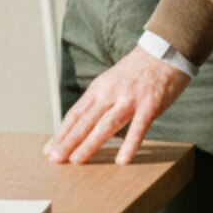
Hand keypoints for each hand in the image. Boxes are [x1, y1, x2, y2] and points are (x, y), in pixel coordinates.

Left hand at [46, 47, 191, 165]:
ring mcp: (129, 98)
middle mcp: (109, 93)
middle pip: (85, 121)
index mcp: (98, 89)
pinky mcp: (150, 104)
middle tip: (55, 159)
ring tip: (77, 161)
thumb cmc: (137, 72)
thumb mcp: (111, 82)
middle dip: (68, 141)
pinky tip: (122, 160)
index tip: (50, 150)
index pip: (75, 114)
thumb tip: (85, 124)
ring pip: (106, 124)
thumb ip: (99, 102)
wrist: (163, 51)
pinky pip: (139, 127)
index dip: (62, 133)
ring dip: (90, 143)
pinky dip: (130, 144)